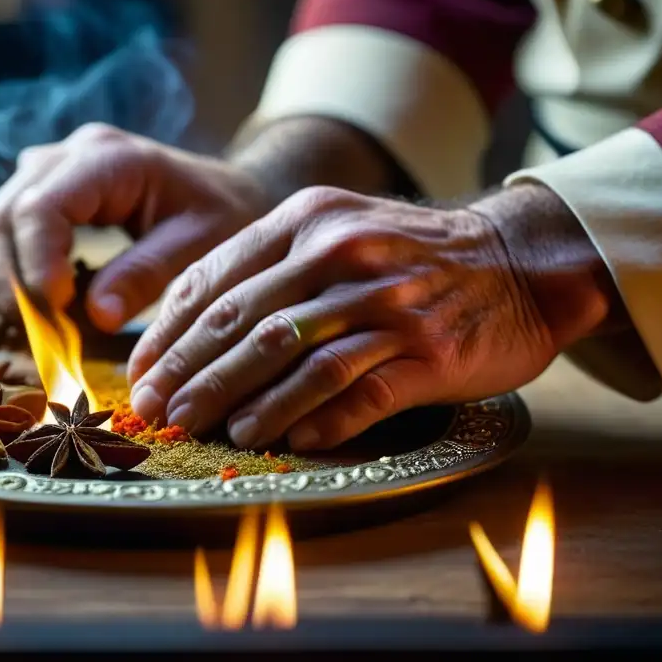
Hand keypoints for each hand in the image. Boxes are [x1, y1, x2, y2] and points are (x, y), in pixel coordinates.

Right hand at [0, 123, 270, 332]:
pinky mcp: (37, 197)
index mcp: (108, 158)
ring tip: (40, 332)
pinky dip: (6, 283)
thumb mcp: (200, 245)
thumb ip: (148, 274)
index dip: (35, 266)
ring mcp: (44, 173)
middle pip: (3, 219)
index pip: (40, 207)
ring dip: (2, 288)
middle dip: (12, 286)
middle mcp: (65, 157)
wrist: (224, 192)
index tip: (56, 314)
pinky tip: (37, 315)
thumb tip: (95, 316)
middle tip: (42, 338)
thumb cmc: (221, 214)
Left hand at [127, 184, 614, 451]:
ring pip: (294, 359)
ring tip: (209, 430)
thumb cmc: (410, 253)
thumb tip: (192, 325)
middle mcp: (343, 255)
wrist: (518, 260)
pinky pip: (358, 392)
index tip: (143, 372)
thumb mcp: (336, 229)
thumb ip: (268, 266)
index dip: (170, 333)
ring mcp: (388, 303)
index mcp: (308, 220)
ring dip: (243, 401)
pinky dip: (317, 420)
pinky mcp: (428, 352)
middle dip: (191, 374)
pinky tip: (288, 441)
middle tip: (158, 411)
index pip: (217, 280)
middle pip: (245, 323)